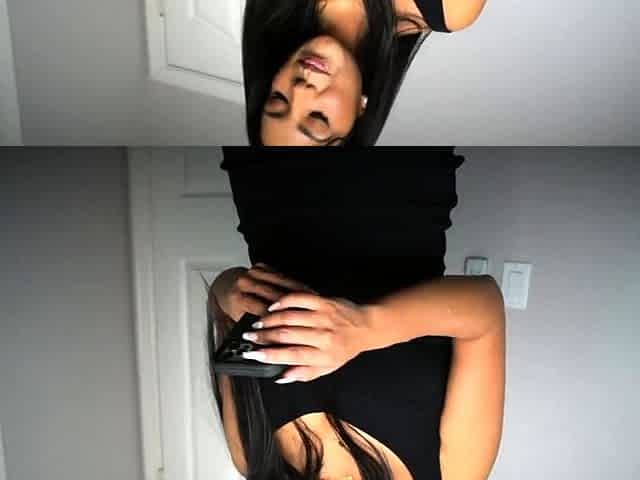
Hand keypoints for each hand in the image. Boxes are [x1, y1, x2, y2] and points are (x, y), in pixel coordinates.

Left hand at [215, 262, 317, 321]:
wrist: (227, 288)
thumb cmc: (236, 307)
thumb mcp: (240, 321)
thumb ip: (255, 331)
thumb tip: (271, 346)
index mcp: (236, 298)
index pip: (260, 308)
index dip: (277, 319)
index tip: (292, 329)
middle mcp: (244, 283)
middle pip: (272, 294)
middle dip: (292, 305)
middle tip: (309, 317)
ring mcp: (253, 273)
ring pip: (281, 282)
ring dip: (299, 293)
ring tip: (313, 304)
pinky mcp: (261, 266)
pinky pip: (283, 275)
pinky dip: (296, 284)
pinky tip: (308, 293)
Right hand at [240, 292, 373, 382]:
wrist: (366, 327)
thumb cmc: (344, 348)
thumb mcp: (327, 367)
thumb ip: (304, 374)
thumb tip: (281, 378)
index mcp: (324, 355)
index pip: (292, 356)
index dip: (269, 355)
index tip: (252, 354)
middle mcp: (324, 336)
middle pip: (287, 335)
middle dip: (264, 336)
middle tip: (249, 337)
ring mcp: (324, 317)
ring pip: (290, 316)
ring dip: (270, 319)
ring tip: (257, 323)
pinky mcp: (324, 302)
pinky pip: (300, 299)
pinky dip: (284, 302)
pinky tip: (273, 307)